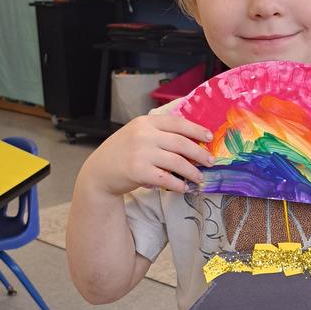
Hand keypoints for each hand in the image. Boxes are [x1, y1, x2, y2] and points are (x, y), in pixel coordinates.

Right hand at [84, 109, 213, 195]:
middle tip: (211, 162)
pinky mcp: (139, 171)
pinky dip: (179, 185)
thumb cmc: (122, 153)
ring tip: (199, 178)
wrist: (99, 171)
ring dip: (193, 172)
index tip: (210, 137)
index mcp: (146, 122)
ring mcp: (141, 153)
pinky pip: (167, 179)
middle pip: (182, 143)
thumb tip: (192, 139)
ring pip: (177, 162)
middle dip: (200, 154)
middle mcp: (144, 135)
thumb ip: (158, 132)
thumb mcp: (137, 133)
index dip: (196, 130)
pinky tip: (184, 187)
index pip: (177, 122)